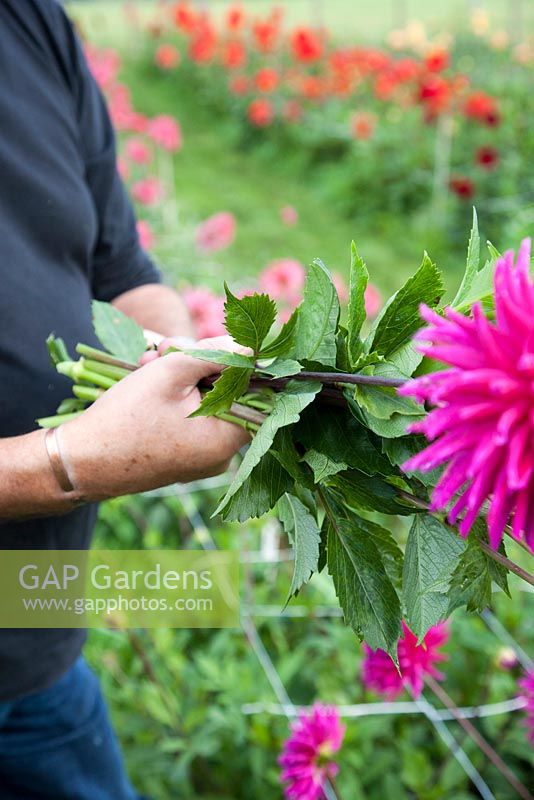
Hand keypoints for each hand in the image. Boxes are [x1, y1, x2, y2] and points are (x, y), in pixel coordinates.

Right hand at [61, 339, 249, 499]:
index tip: (203, 347)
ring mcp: (201, 458)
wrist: (82, 462)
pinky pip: (188, 420)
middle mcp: (221, 455)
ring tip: (145, 363)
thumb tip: (251, 349)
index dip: (230, 361)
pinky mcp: (182, 457)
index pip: (251, 391)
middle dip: (195, 364)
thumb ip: (216, 356)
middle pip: (224, 394)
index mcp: (226, 439)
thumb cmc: (127, 416)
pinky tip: (146, 381)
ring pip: (203, 402)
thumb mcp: (172, 373)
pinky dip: (172, 398)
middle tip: (162, 350)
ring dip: (178, 376)